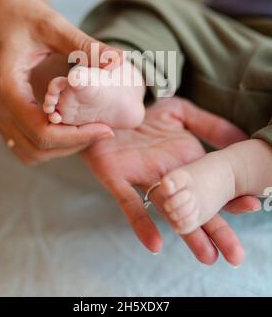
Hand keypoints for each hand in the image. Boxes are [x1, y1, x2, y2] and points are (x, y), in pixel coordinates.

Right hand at [0, 0, 116, 163]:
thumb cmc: (14, 11)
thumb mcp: (51, 25)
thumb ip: (85, 46)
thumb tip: (120, 61)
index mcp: (7, 88)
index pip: (43, 133)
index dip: (78, 136)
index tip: (106, 128)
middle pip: (37, 149)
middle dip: (73, 144)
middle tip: (102, 129)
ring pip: (28, 151)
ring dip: (60, 147)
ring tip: (87, 128)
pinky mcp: (0, 110)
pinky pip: (23, 140)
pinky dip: (47, 141)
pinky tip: (67, 122)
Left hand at [84, 97, 259, 265]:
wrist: (112, 109)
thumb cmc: (146, 115)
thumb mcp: (181, 113)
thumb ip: (209, 125)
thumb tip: (241, 138)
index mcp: (183, 167)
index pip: (211, 188)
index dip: (231, 197)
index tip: (253, 204)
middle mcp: (167, 179)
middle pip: (195, 209)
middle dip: (216, 231)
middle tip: (235, 255)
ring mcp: (143, 180)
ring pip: (168, 212)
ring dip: (187, 234)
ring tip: (207, 255)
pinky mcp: (117, 178)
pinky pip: (130, 204)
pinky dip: (142, 223)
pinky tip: (156, 243)